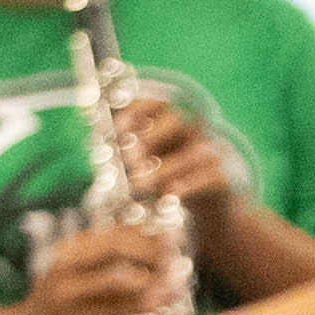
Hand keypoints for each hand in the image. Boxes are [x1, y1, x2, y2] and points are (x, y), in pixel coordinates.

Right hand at [20, 224, 183, 314]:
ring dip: (154, 281)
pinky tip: (161, 307)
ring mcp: (68, 293)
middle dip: (153, 251)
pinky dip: (143, 307)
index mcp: (71, 250)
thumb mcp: (79, 278)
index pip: (114, 231)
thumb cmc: (62, 308)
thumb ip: (111, 264)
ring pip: (119, 277)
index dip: (149, 232)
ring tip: (177, 285)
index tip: (176, 237)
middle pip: (117, 246)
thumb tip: (159, 251)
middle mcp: (67, 265)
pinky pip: (116, 311)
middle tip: (179, 261)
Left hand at [124, 92, 242, 228]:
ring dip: (164, 168)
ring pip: (191, 153)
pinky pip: (209, 177)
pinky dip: (188, 185)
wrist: (210, 212)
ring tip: (139, 184)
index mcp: (171, 122)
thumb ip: (122, 146)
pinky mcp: (226, 176)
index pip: (156, 103)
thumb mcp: (145, 163)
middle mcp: (194, 131)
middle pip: (176, 121)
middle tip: (128, 158)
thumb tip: (89, 120)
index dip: (136, 110)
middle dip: (149, 137)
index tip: (117, 127)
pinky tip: (169, 195)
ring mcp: (213, 153)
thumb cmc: (169, 181)